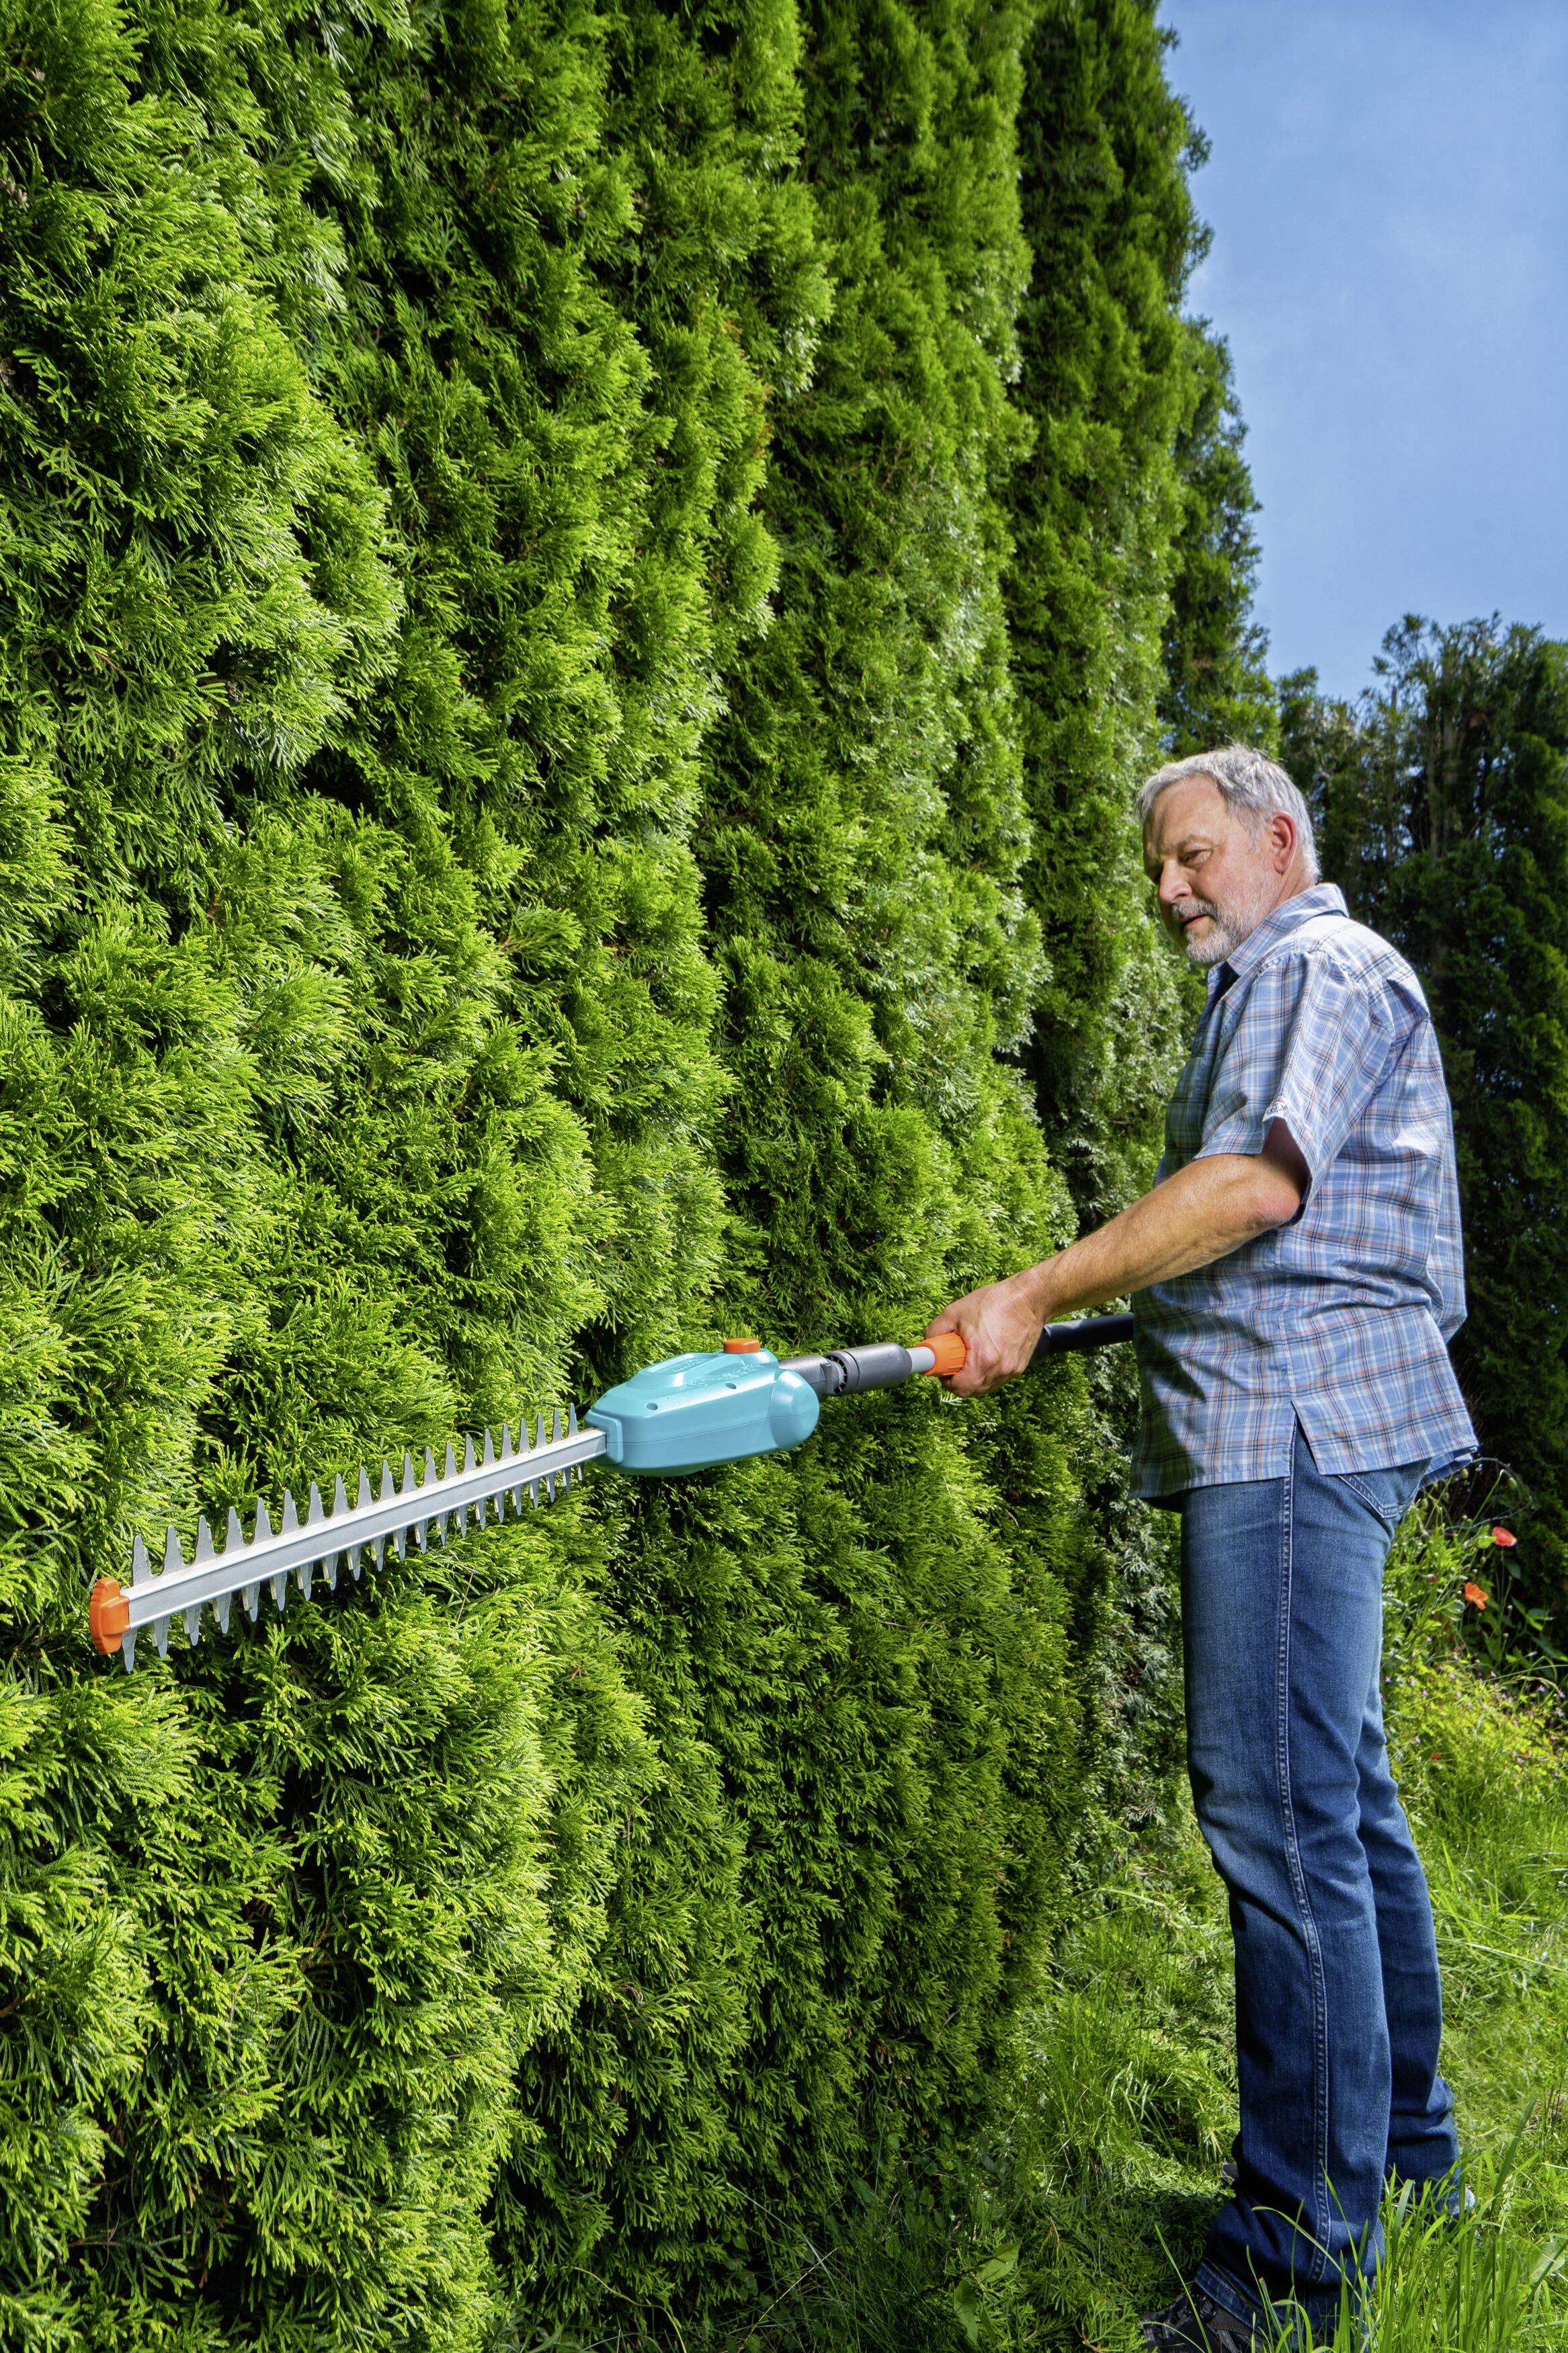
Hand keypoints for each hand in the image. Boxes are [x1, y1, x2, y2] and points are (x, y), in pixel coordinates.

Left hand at [924, 1270, 1049, 1396]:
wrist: (1028, 1298)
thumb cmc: (994, 1302)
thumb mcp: (955, 1312)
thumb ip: (935, 1330)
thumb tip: (927, 1343)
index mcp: (983, 1358)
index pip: (958, 1387)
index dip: (945, 1379)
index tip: (943, 1368)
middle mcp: (1000, 1369)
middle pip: (971, 1391)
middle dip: (958, 1380)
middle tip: (954, 1362)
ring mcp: (1011, 1370)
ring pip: (985, 1387)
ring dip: (973, 1378)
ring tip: (971, 1354)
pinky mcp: (1019, 1367)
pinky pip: (997, 1379)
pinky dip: (987, 1373)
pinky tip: (986, 1353)